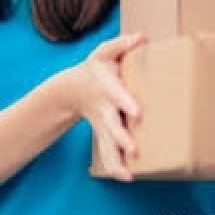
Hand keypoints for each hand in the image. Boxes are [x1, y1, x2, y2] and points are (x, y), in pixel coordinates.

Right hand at [65, 32, 146, 181]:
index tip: (138, 113)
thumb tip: (142, 37)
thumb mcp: (106, 51)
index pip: (116, 94)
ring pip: (107, 144)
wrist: (73, 89)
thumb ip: (123, 44)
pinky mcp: (103, 134)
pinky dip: (114, 167)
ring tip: (128, 174)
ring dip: (116, 159)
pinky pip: (106, 154)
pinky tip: (126, 178)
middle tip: (134, 150)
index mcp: (106, 86)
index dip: (126, 102)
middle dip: (121, 138)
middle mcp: (103, 108)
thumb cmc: (96, 68)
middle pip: (111, 125)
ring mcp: (102, 124)